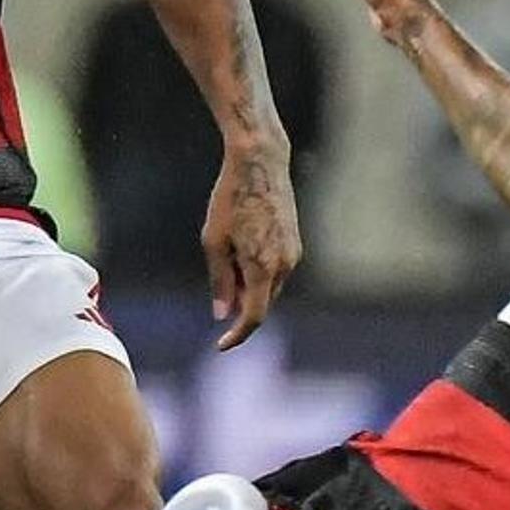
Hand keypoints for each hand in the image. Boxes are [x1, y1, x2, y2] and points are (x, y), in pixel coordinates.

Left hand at [202, 142, 299, 350]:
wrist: (260, 163)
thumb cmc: (230, 199)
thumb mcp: (214, 241)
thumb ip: (220, 281)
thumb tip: (222, 314)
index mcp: (263, 267)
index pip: (254, 316)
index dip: (237, 335)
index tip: (220, 345)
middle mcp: (285, 265)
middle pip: (261, 302)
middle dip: (240, 303)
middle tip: (219, 279)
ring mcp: (294, 253)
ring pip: (269, 286)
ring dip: (249, 284)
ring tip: (229, 249)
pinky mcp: (296, 242)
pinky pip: (276, 269)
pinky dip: (258, 270)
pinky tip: (243, 244)